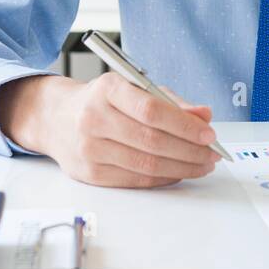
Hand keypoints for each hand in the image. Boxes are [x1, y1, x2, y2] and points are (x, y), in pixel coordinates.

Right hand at [0, 73, 220, 187]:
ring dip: (181, 167)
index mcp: (107, 89)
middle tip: (212, 153)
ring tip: (202, 165)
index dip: (184, 125)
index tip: (208, 133)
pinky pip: (135, 180)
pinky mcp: (89, 173)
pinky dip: (162, 178)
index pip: (151, 110)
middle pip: (151, 141)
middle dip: (189, 150)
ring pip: (145, 165)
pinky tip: (178, 172)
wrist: (56, 118)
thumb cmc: (102, 101)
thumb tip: (204, 115)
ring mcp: (89, 148)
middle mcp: (93, 118)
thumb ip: (171, 101)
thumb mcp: (134, 88)